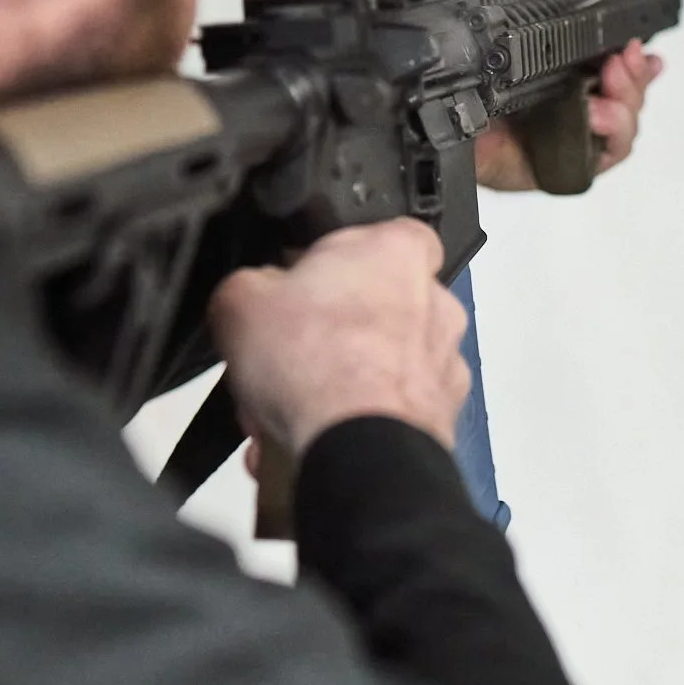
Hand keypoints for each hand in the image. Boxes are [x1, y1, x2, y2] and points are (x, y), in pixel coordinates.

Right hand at [210, 219, 469, 455]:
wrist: (357, 452)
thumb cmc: (317, 366)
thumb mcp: (241, 301)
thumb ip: (250, 284)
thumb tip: (250, 296)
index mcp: (395, 253)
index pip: (385, 232)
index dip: (340, 255)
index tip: (307, 277)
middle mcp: (434, 303)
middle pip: (375, 308)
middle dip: (328, 335)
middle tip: (284, 356)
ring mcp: (443, 365)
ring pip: (379, 368)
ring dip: (335, 386)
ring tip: (283, 412)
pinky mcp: (441, 419)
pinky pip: (386, 416)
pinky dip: (350, 426)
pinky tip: (304, 441)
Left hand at [470, 0, 666, 192]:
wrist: (437, 126)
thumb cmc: (466, 77)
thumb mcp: (486, 13)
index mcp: (568, 72)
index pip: (618, 65)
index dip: (637, 57)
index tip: (639, 42)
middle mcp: (577, 104)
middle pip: (630, 94)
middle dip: (637, 76)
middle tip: (626, 59)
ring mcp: (574, 136)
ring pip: (625, 123)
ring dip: (628, 103)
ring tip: (611, 88)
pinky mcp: (563, 164)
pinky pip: (603, 156)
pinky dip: (610, 135)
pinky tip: (597, 117)